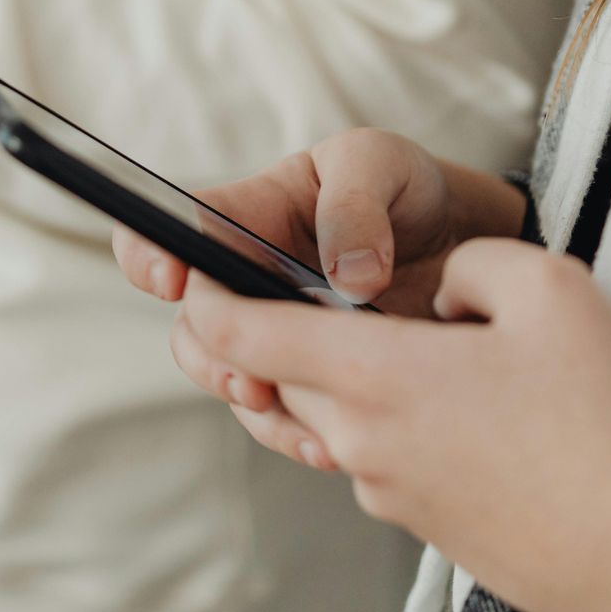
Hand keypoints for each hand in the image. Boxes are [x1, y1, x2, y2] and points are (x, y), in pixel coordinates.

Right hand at [112, 130, 525, 436]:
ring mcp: (275, 334)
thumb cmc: (403, 185)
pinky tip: (330, 448)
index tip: (172, 281)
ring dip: (256, 409)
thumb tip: (349, 278)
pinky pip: (283, 415)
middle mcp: (245, 279)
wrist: (461, 241)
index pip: (175, 227)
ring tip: (303, 427)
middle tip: (246, 379)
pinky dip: (299, 436)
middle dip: (211, 358)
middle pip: (194, 325)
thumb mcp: (380, 164)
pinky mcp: (309, 377)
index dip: (150, 252)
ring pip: (234, 379)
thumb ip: (355, 206)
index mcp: (247, 214)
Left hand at [177, 241, 610, 611]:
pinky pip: (380, 457)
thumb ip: (467, 263)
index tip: (200, 269)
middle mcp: (358, 439)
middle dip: (289, 331)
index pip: (239, 334)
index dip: (204, 295)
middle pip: (279, 374)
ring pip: (332, 416)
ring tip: (436, 351)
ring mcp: (385, 492)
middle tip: (341, 291)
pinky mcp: (421, 526)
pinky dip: (400, 425)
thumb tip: (432, 290)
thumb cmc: (604, 415)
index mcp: (371, 376)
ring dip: (357, 379)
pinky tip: (477, 413)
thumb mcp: (547, 285)